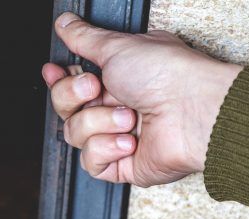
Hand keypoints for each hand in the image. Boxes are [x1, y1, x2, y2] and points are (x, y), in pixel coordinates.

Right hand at [42, 12, 241, 185]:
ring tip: (129, 117)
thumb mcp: (117, 46)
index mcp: (116, 78)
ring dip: (99, 123)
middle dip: (75, 97)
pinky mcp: (123, 165)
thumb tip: (65, 23)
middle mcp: (117, 106)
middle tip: (97, 88)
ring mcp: (119, 137)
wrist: (193, 111)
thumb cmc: (167, 75)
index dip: (59, 80)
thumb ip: (85, 38)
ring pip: (76, 136)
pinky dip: (107, 148)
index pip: (72, 83)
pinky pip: (92, 162)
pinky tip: (129, 141)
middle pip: (67, 110)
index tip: (54, 71)